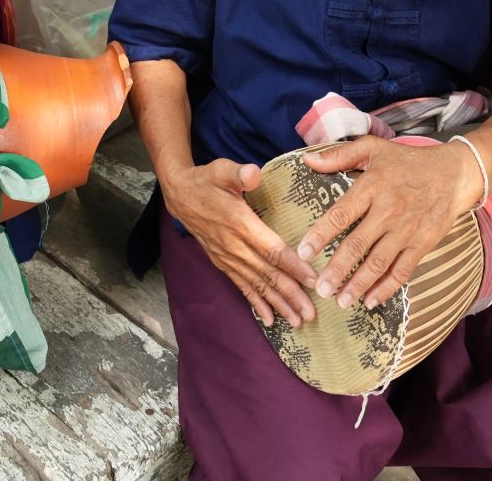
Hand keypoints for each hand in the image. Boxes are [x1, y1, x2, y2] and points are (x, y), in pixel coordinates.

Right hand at [163, 158, 319, 327]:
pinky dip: (256, 303)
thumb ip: (238, 174)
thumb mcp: (221, 170)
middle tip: (311, 313)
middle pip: (268, 274)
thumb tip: (253, 173)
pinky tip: (269, 320)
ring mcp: (227, 258)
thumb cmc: (206, 181)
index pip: (271, 249)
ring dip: (277, 304)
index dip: (293, 266)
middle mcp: (234, 246)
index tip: (313, 281)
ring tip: (297, 321)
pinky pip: (242, 286)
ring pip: (257, 285)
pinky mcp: (222, 262)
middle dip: (290, 295)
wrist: (179, 195)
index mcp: (240, 224)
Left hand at [295, 136, 482, 311]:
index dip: (320, 234)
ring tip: (341, 301)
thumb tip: (307, 161)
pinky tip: (371, 301)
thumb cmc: (409, 161)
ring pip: (378, 263)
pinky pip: (402, 271)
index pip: (341, 214)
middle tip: (320, 290)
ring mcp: (407, 230)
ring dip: (358, 285)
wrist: (454, 173)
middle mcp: (389, 211)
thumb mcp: (374, 149)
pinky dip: (386, 288)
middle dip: (337, 270)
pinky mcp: (423, 244)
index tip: (304, 252)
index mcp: (372, 186)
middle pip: (358, 245)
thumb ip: (339, 155)